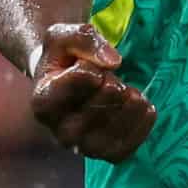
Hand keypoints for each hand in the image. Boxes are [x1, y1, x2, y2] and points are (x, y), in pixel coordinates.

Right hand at [30, 23, 156, 160]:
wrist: (68, 78)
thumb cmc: (64, 57)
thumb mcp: (63, 34)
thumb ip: (83, 39)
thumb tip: (114, 62)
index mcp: (43, 101)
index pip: (75, 84)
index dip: (91, 70)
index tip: (93, 68)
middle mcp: (59, 130)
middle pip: (94, 111)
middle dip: (111, 87)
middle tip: (112, 79)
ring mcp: (82, 146)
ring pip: (110, 136)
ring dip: (129, 109)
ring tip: (131, 92)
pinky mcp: (105, 153)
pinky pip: (126, 148)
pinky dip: (141, 126)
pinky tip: (144, 106)